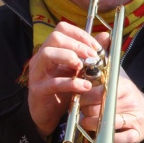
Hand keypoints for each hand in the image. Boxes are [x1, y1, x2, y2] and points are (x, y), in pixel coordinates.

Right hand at [27, 22, 103, 138]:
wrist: (48, 114)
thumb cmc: (63, 89)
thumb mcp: (79, 69)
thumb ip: (91, 53)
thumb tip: (106, 36)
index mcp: (52, 50)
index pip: (62, 29)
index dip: (81, 34)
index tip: (96, 47)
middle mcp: (42, 58)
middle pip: (55, 37)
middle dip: (77, 45)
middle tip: (92, 57)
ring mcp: (37, 73)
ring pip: (47, 54)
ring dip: (69, 57)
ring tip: (83, 66)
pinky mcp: (38, 90)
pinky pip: (53, 83)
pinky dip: (71, 83)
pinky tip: (85, 86)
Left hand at [78, 67, 143, 142]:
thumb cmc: (125, 97)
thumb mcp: (115, 85)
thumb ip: (99, 84)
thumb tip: (78, 87)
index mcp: (125, 87)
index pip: (101, 92)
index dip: (86, 97)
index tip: (79, 99)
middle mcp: (132, 102)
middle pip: (102, 108)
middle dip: (86, 110)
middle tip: (82, 111)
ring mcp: (135, 119)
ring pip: (109, 123)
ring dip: (92, 124)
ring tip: (86, 122)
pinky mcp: (137, 134)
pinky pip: (120, 139)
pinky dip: (107, 138)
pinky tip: (100, 134)